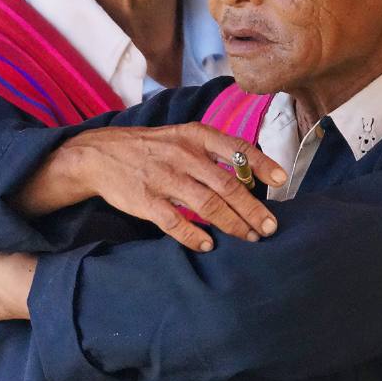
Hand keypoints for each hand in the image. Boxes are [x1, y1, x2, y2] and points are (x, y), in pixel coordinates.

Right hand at [16, 123, 284, 251]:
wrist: (99, 154)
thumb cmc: (150, 148)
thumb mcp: (181, 137)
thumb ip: (212, 151)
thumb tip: (252, 173)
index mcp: (193, 136)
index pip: (235, 148)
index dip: (261, 165)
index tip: (282, 180)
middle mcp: (181, 154)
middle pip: (226, 185)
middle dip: (252, 209)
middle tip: (270, 227)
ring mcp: (163, 177)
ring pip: (206, 204)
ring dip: (232, 224)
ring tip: (249, 238)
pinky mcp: (145, 199)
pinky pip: (174, 221)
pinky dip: (193, 235)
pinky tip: (209, 245)